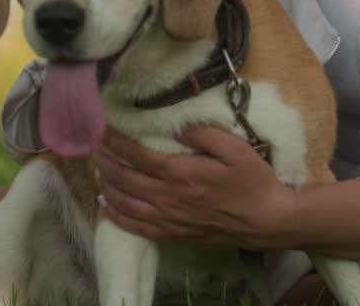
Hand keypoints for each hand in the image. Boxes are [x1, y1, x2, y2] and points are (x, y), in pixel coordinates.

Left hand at [93, 125, 297, 249]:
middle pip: (125, 179)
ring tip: (96, 172)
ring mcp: (169, 218)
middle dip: (105, 162)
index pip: (137, 155)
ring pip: (125, 203)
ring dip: (106, 186)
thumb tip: (176, 127)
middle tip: (93, 148)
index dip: (116, 142)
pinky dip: (117, 217)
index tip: (102, 130)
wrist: (267, 220)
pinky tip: (106, 207)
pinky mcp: (174, 233)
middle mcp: (169, 197)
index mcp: (181, 173)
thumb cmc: (253, 181)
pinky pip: (137, 227)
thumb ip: (203, 134)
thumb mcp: (234, 148)